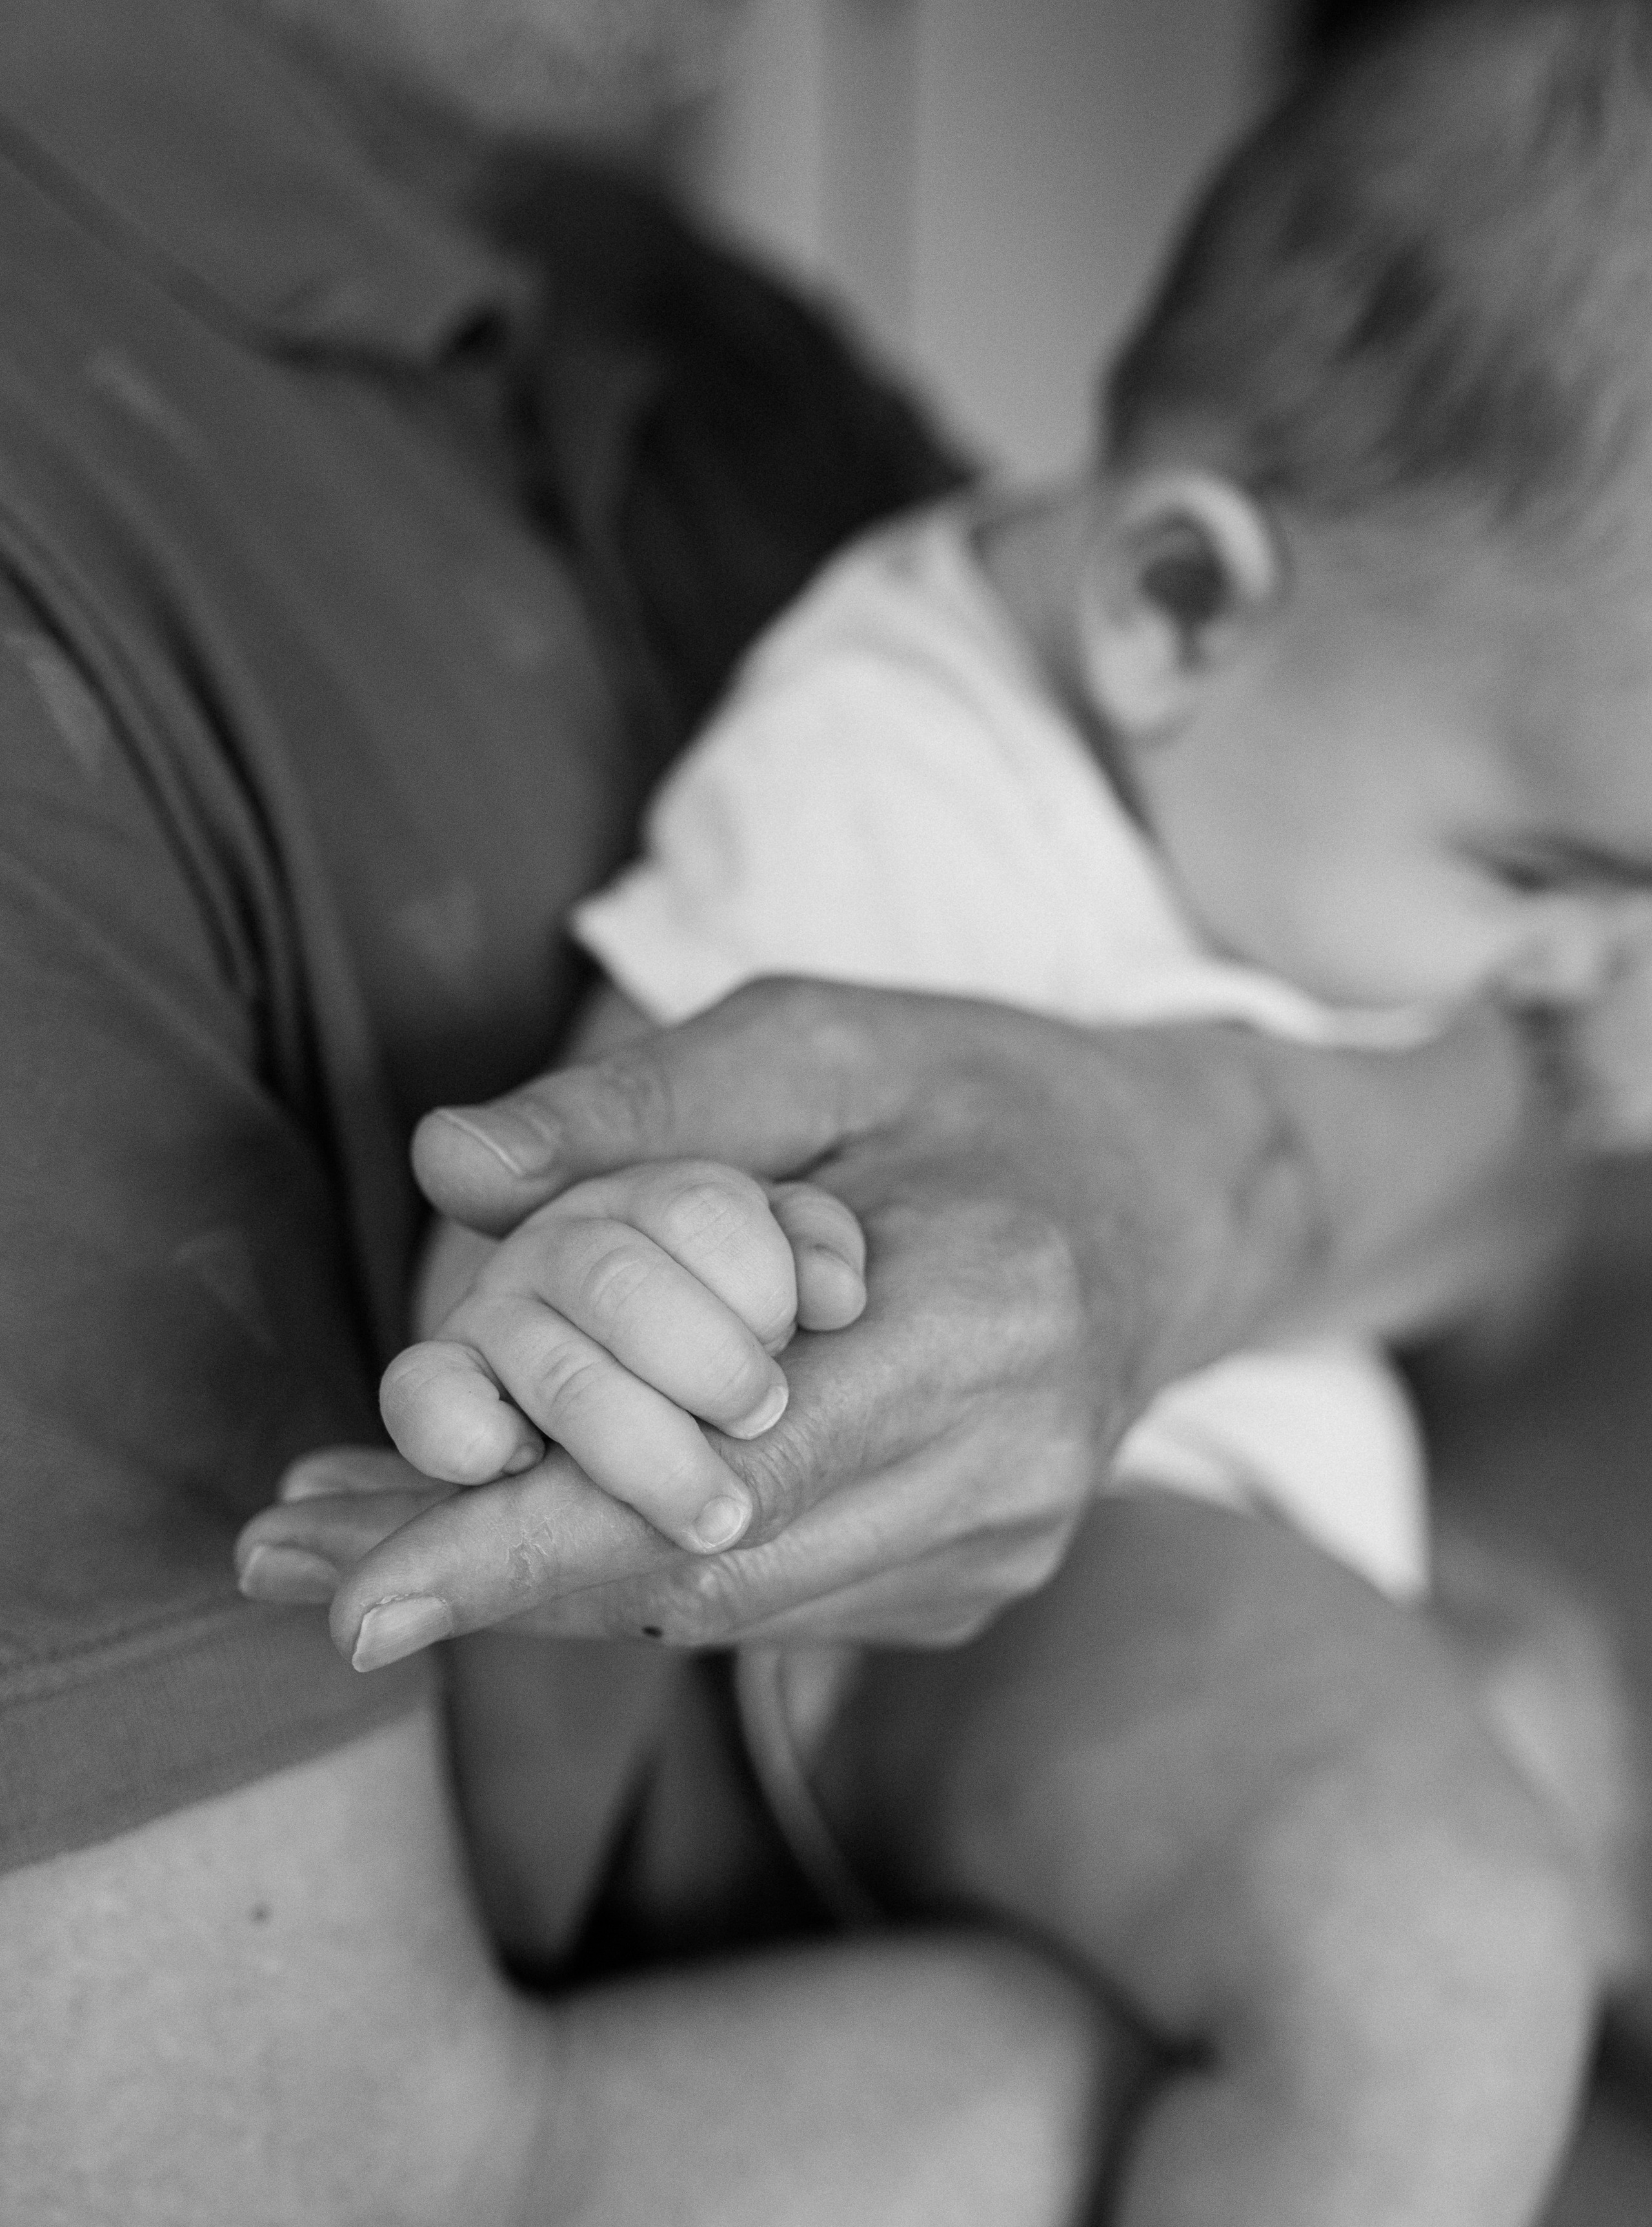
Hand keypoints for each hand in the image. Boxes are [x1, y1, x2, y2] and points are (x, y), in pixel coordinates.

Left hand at [236, 981, 1533, 1667]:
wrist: (1168, 1201)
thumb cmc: (985, 1094)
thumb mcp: (821, 1041)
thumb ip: (642, 1104)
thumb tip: (446, 1166)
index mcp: (983, 1323)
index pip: (720, 1475)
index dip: (527, 1548)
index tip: (357, 1609)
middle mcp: (1002, 1478)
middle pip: (686, 1569)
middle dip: (474, 1565)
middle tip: (284, 1546)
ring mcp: (992, 1554)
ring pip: (704, 1605)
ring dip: (530, 1569)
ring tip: (354, 1526)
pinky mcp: (968, 1588)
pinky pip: (754, 1602)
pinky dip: (622, 1563)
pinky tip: (516, 1510)